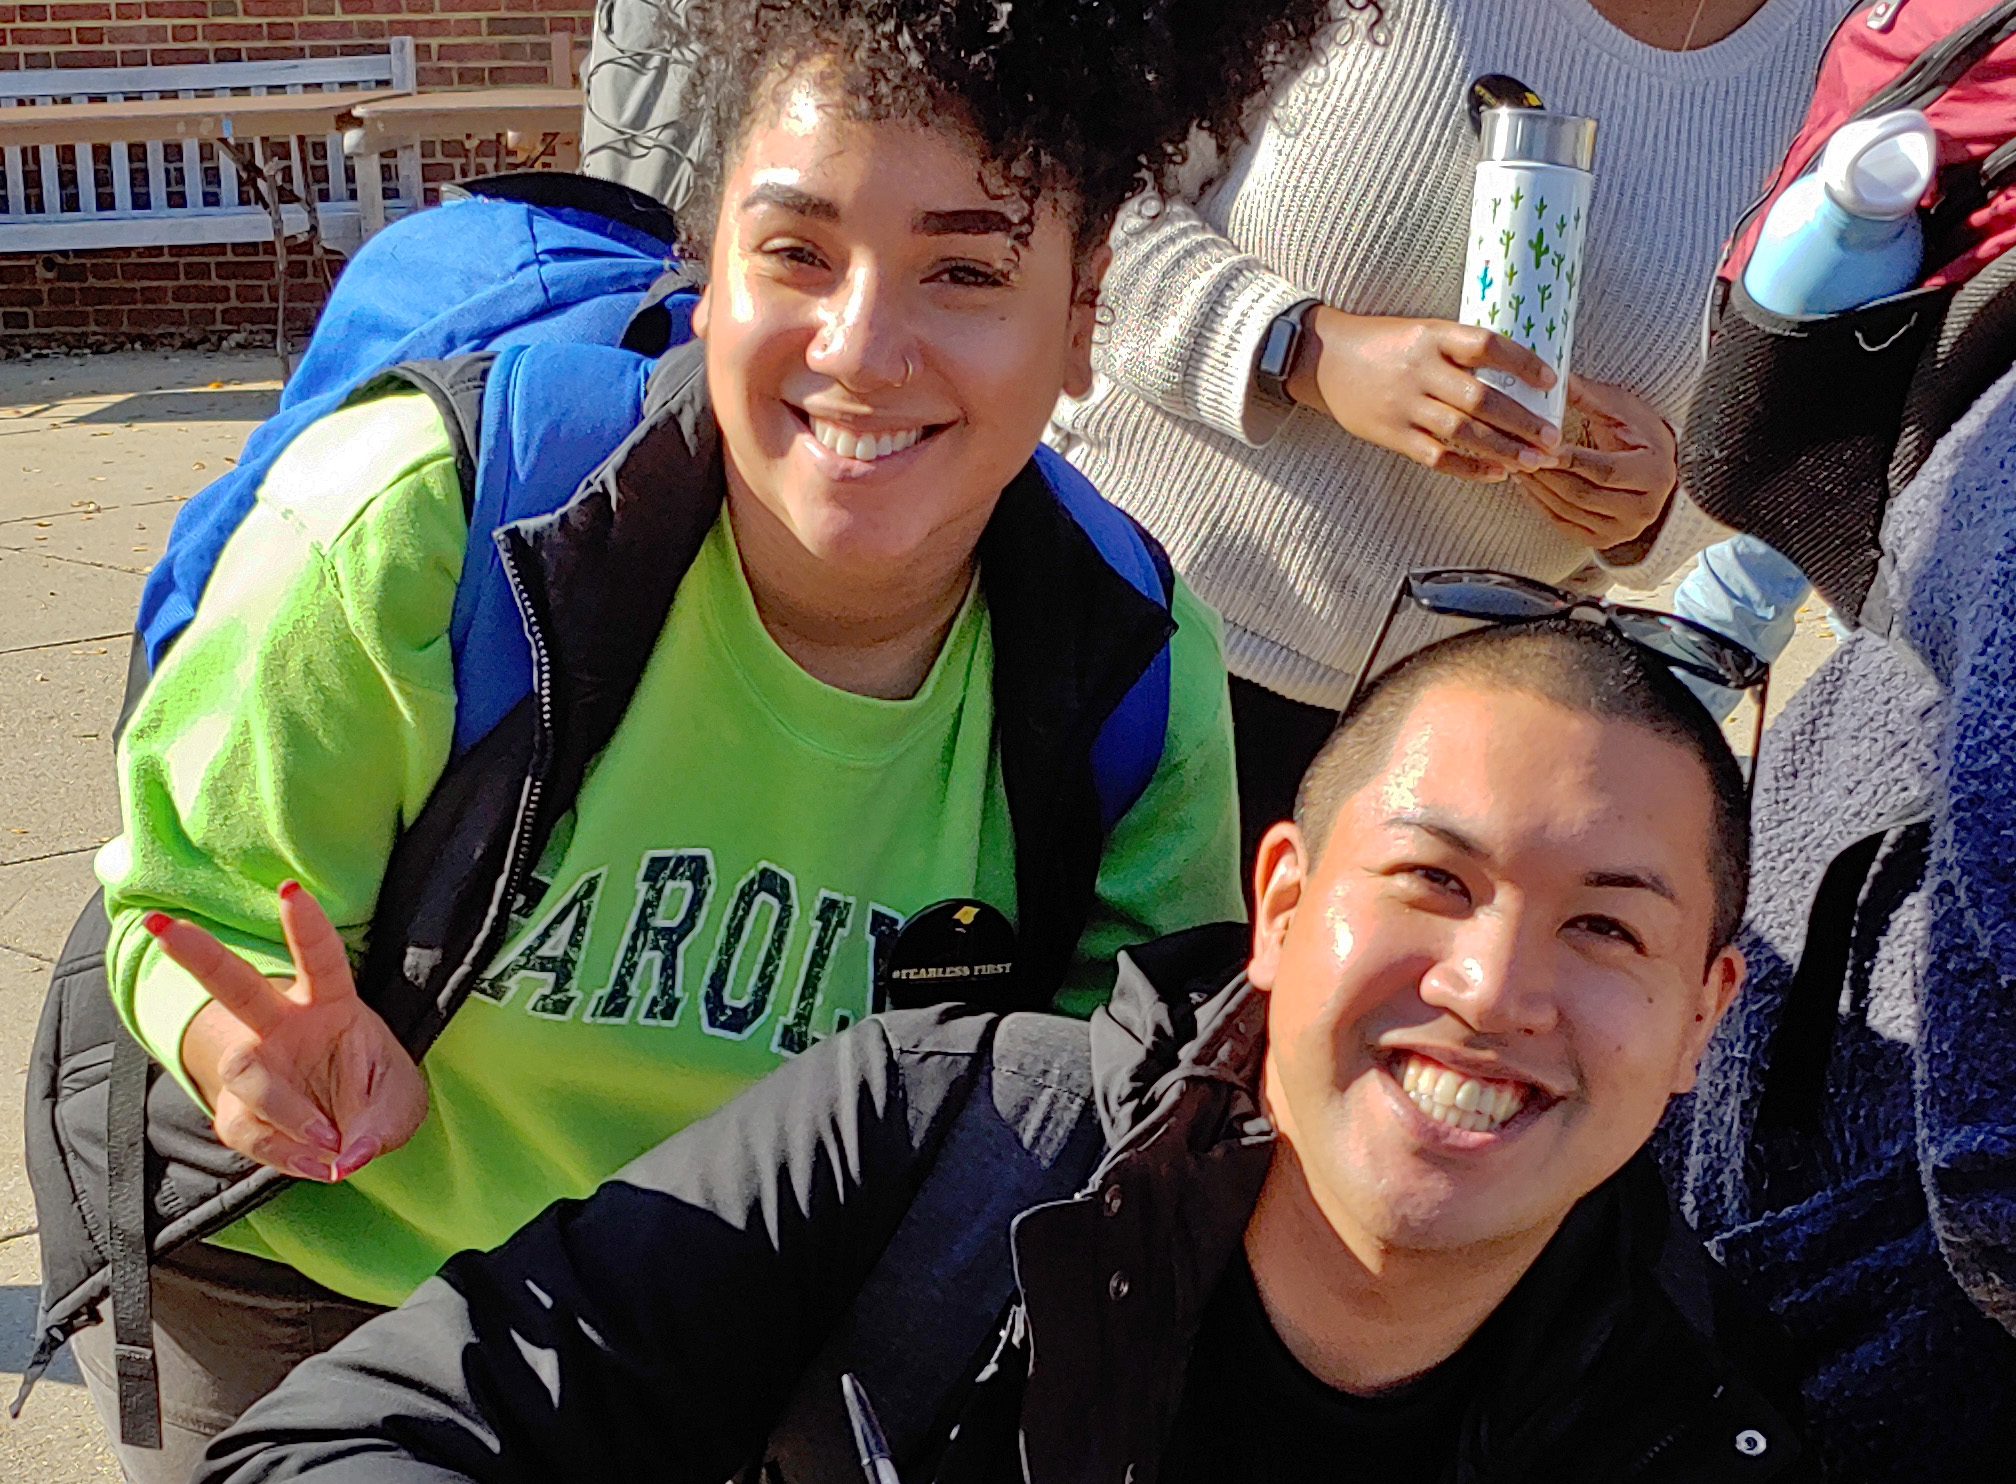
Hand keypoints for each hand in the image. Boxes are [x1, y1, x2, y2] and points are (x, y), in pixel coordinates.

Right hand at [153, 882, 427, 1182]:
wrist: (353, 1134)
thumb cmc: (378, 1097)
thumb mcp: (400, 1106)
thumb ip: (382, 1124)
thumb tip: (349, 1154)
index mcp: (330, 1004)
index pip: (319, 958)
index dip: (305, 926)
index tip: (290, 890)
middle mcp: (283, 1026)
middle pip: (235, 985)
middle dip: (199, 954)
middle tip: (163, 925)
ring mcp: (257, 1067)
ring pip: (244, 1072)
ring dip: (285, 1109)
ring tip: (330, 1139)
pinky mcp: (240, 1112)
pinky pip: (251, 1132)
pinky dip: (288, 1153)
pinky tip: (320, 1163)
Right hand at [1287, 308, 1561, 480]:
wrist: (1322, 359)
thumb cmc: (1381, 343)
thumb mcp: (1421, 331)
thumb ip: (1459, 351)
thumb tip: (1514, 376)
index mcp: (1432, 336)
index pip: (1487, 346)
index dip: (1523, 364)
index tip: (1550, 381)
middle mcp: (1420, 370)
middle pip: (1482, 399)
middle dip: (1523, 422)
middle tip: (1554, 439)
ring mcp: (1404, 405)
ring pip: (1464, 432)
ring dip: (1504, 450)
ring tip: (1535, 462)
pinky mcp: (1391, 434)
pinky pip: (1437, 457)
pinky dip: (1470, 468)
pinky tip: (1496, 474)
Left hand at [1512, 375, 1676, 552]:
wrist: (1656, 467)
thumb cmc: (1639, 432)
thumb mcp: (1620, 409)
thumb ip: (1587, 396)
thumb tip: (1553, 377)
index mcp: (1654, 473)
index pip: (1603, 470)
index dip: (1569, 460)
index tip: (1540, 445)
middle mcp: (1645, 508)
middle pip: (1583, 493)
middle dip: (1546, 474)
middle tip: (1517, 454)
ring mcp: (1625, 528)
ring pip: (1570, 510)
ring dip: (1538, 489)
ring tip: (1516, 465)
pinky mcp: (1605, 539)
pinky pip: (1565, 524)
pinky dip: (1540, 505)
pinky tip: (1526, 485)